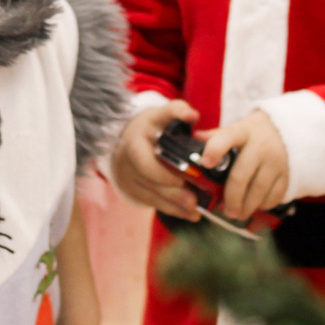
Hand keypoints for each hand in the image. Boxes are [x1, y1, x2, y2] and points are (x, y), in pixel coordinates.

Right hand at [110, 101, 201, 219]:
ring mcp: (129, 178)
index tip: (184, 180)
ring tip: (196, 209)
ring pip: (152, 196)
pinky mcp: (134, 191)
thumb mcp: (161, 114)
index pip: (143, 161)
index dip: (163, 174)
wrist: (129, 140)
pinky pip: (154, 203)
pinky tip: (191, 214)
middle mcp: (128, 162)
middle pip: (150, 183)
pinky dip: (173, 210)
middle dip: (172, 192)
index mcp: (134, 142)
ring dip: (175, 205)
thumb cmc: (152, 127)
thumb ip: (176, 110)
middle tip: (194, 199)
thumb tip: (191, 115)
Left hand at [195, 109, 289, 221]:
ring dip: (247, 206)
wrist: (282, 132)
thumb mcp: (233, 130)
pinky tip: (254, 208)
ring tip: (237, 214)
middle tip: (225, 211)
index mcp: (242, 132)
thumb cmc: (249, 136)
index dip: (215, 150)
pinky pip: (275, 196)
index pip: (227, 137)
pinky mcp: (286, 174)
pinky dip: (263, 206)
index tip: (205, 163)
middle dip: (231, 197)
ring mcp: (275, 161)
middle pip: (241, 175)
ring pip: (259, 190)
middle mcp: (260, 146)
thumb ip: (213, 137)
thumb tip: (193, 141)